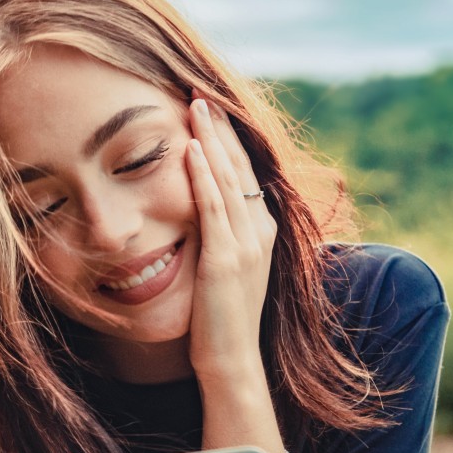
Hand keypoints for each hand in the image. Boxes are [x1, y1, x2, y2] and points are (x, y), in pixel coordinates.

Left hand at [184, 95, 276, 383]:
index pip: (245, 173)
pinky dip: (201, 175)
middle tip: (200, 92)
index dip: (228, 139)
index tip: (211, 109)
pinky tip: (188, 149)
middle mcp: (260, 232)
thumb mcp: (230, 270)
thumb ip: (223, 238)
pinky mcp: (224, 259)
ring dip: (210, 139)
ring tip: (195, 105)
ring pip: (227, 179)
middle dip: (220, 127)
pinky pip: (212, 207)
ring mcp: (245, 245)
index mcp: (264, 232)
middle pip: (240, 166)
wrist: (232, 361)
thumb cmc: (223, 320)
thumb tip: (203, 214)